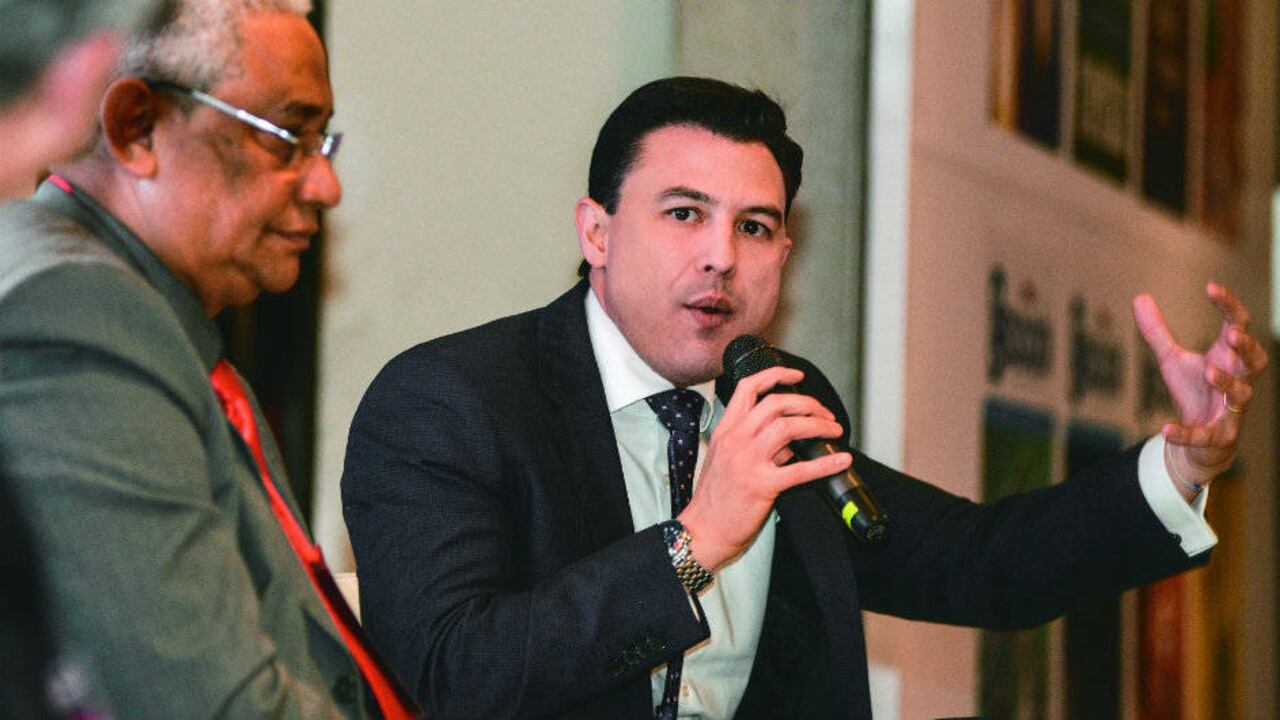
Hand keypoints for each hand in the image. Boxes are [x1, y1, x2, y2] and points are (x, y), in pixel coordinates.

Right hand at [677, 366, 851, 570]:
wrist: (703, 530)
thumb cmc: (715, 498)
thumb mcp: (727, 460)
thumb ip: (757, 444)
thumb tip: (791, 440)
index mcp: (726, 430)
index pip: (749, 388)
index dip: (776, 375)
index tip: (797, 376)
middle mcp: (735, 440)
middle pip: (776, 404)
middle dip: (808, 404)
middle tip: (824, 414)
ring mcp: (748, 462)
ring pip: (788, 427)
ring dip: (818, 425)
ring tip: (833, 431)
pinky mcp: (762, 486)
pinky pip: (801, 470)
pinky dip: (826, 463)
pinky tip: (840, 460)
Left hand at [1133, 282, 1267, 498]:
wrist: (1200, 441)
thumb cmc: (1194, 392)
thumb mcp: (1171, 359)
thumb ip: (1157, 331)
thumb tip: (1139, 296)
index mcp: (1227, 358)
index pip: (1237, 325)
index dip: (1229, 306)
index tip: (1210, 286)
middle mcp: (1237, 380)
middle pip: (1255, 360)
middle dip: (1247, 347)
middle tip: (1232, 334)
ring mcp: (1231, 410)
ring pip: (1242, 395)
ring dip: (1227, 383)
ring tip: (1209, 371)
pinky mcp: (1219, 436)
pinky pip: (1207, 435)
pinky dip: (1187, 433)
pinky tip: (1166, 429)